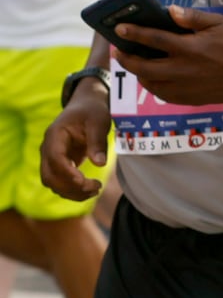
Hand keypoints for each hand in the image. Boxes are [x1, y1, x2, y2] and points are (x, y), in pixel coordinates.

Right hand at [40, 82, 110, 199]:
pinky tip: (90, 190)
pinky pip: (60, 181)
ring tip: (96, 189)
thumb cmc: (92, 111)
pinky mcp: (59, 164)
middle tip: (96, 187)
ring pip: (53, 182)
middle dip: (70, 186)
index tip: (83, 181)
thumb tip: (100, 164)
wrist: (86, 106)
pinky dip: (73, 190)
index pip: (54, 158)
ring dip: (71, 191)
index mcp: (55, 135)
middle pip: (49, 175)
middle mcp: (48, 148)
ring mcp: (51, 157)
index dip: (67, 172)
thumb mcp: (98, 121)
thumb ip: (97, 141)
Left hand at [114, 5, 222, 104]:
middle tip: (120, 52)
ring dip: (139, 74)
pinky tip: (155, 80)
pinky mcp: (191, 99)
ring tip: (136, 65)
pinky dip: (155, 87)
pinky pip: (165, 96)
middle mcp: (183, 70)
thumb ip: (193, 17)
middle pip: (144, 67)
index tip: (119, 29)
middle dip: (127, 59)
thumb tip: (169, 11)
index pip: (153, 39)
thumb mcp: (220, 23)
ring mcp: (186, 87)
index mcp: (189, 48)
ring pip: (151, 84)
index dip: (133, 33)